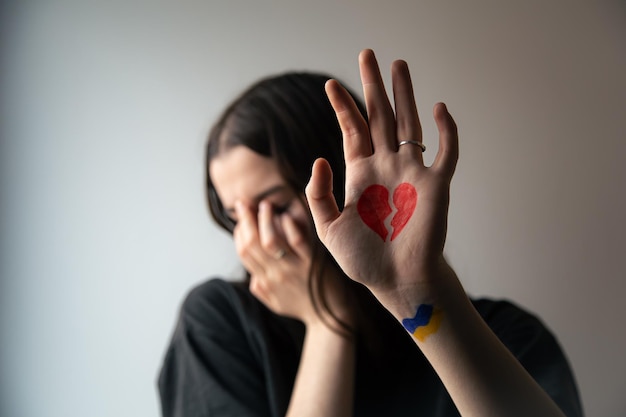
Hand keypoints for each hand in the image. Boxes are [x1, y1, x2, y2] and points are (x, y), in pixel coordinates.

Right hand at [233, 200, 351, 325]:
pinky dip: (290, 228)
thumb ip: (261, 289)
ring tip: (265, 205)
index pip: (244, 252)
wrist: (329, 321)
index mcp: (265, 282)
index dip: (239, 232)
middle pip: (252, 243)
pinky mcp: (312, 264)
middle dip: (245, 220)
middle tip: (244, 203)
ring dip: (265, 221)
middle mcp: (275, 275)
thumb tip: (252, 275)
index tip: (240, 218)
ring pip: (270, 241)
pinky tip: (288, 217)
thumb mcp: (275, 303)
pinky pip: (297, 243)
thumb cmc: (303, 308)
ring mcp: (293, 269)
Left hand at [305, 49, 458, 299]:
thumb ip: (319, 194)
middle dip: (373, 86)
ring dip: (405, 95)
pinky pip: (445, 152)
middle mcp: (386, 167)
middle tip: (369, 55)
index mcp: (360, 174)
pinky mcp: (436, 186)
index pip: (352, 130)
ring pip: (409, 124)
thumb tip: (320, 158)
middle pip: (379, 117)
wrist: (396, 281)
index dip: (341, 106)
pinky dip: (446, 130)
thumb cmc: (362, 260)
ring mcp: (412, 173)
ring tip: (399, 65)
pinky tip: (438, 108)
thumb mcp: (328, 227)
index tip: (329, 84)